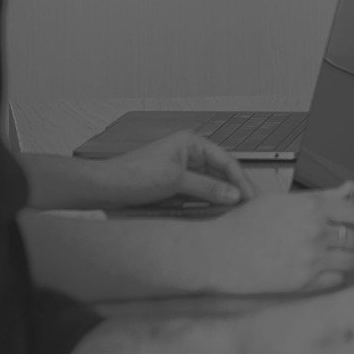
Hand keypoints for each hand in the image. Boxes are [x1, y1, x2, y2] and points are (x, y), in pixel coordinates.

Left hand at [89, 131, 255, 208]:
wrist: (104, 187)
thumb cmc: (133, 175)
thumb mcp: (175, 181)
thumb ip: (207, 187)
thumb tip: (234, 195)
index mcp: (191, 143)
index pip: (226, 160)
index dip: (240, 179)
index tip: (250, 197)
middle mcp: (188, 153)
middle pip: (220, 172)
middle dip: (232, 188)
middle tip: (247, 206)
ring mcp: (181, 169)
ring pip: (209, 183)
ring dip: (219, 196)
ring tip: (233, 210)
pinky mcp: (173, 184)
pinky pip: (197, 192)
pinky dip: (205, 201)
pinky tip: (213, 210)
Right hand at [198, 187, 353, 293]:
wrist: (216, 252)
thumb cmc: (243, 224)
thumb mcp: (281, 200)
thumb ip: (321, 195)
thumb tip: (349, 188)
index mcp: (311, 207)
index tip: (348, 221)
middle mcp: (315, 231)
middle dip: (349, 239)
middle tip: (336, 241)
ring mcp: (311, 258)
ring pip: (351, 260)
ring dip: (343, 259)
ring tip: (327, 256)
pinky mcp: (303, 282)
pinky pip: (337, 279)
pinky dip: (332, 275)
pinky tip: (318, 269)